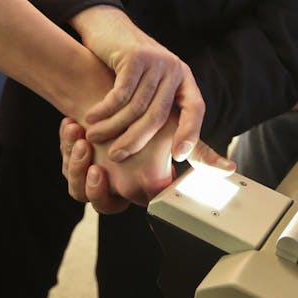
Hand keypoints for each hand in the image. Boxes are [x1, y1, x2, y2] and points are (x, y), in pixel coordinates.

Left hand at [59, 117, 234, 213]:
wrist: (108, 92)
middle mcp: (120, 189)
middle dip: (92, 181)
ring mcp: (95, 181)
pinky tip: (71, 128)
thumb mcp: (174, 131)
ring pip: (80, 190)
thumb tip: (231, 169)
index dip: (128, 193)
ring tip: (81, 140)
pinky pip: (68, 173)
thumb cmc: (144, 111)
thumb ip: (200, 154)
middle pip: (103, 204)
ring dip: (76, 165)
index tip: (115, 166)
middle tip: (93, 161)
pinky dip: (66, 151)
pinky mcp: (76, 169)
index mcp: (144, 186)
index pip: (137, 205)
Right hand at [71, 6, 202, 159]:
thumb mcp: (150, 84)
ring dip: (112, 127)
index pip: (196, 109)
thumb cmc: (127, 66)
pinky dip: (104, 110)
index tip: (178, 157)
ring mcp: (156, 60)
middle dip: (135, 140)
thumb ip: (160, 108)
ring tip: (94, 137)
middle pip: (158, 116)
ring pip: (136, 107)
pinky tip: (90, 117)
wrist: (107, 27)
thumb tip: (172, 153)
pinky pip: (120, 94)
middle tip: (116, 156)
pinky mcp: (135, 56)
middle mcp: (174, 68)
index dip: (190, 133)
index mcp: (183, 78)